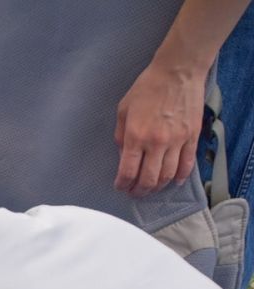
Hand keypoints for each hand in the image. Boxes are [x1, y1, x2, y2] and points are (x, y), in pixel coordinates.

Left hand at [113, 58, 204, 196]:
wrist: (178, 72)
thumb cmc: (147, 88)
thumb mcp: (123, 110)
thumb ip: (121, 136)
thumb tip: (123, 155)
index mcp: (136, 136)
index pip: (128, 171)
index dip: (123, 184)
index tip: (120, 187)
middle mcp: (156, 143)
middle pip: (148, 179)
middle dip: (139, 190)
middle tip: (135, 192)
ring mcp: (177, 141)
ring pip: (168, 175)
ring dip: (158, 186)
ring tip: (151, 188)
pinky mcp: (192, 137)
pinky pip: (187, 164)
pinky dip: (180, 177)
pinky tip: (174, 181)